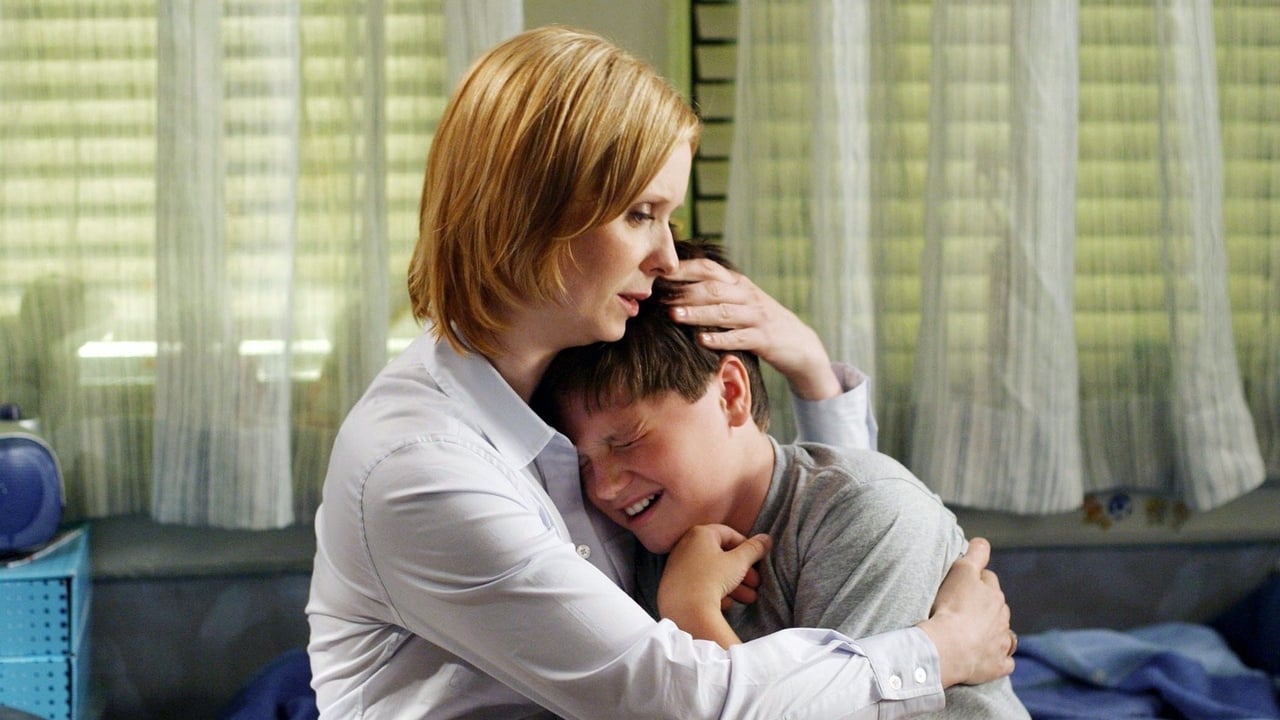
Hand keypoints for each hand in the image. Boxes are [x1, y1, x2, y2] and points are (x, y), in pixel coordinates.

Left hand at [656, 524, 771, 648]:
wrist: (685, 609)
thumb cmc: (713, 579)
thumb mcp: (739, 562)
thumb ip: (754, 549)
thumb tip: (766, 539)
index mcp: (700, 534)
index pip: (729, 533)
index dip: (746, 546)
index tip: (757, 559)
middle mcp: (685, 545)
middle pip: (720, 555)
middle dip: (742, 570)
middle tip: (756, 583)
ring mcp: (677, 565)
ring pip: (712, 571)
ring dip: (733, 584)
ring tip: (749, 598)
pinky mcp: (673, 584)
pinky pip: (699, 584)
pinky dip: (715, 591)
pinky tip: (728, 603)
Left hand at [666, 258, 841, 400]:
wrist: (800, 344)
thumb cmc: (760, 323)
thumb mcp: (741, 302)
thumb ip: (715, 293)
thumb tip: (673, 289)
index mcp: (739, 283)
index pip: (709, 268)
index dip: (684, 269)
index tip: (658, 272)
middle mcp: (748, 296)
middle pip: (713, 288)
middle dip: (685, 291)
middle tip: (659, 296)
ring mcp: (757, 317)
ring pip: (724, 312)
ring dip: (697, 313)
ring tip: (673, 315)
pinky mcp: (764, 339)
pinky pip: (740, 337)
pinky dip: (720, 338)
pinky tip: (701, 340)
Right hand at [917, 538, 1015, 686]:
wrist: (948, 647)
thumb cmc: (951, 607)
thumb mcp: (962, 570)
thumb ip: (976, 554)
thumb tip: (983, 542)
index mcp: (994, 594)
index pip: (988, 581)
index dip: (975, 581)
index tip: (960, 586)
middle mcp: (1002, 618)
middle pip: (996, 607)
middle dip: (985, 607)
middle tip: (963, 610)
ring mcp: (1001, 643)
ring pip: (1004, 633)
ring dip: (993, 632)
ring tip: (974, 634)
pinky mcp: (997, 665)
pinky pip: (1004, 661)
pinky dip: (999, 659)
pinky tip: (988, 658)